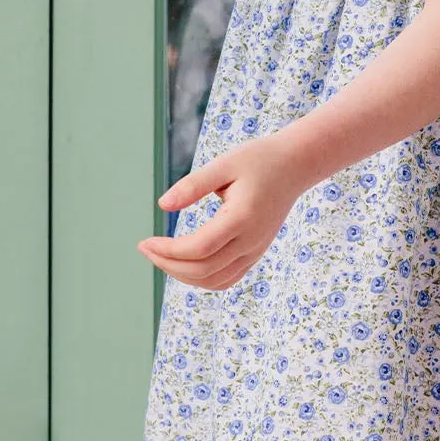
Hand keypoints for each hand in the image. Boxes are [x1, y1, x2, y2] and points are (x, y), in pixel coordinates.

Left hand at [136, 134, 304, 290]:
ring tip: (161, 256)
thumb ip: (193, 185)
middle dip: (168, 265)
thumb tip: (162, 206)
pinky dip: (202, 279)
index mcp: (241, 218)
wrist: (295, 166)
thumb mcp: (224, 163)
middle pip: (203, 270)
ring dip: (183, 276)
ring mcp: (255, 251)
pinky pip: (226, 279)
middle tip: (145, 248)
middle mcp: (250, 241)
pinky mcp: (256, 253)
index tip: (145, 241)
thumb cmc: (258, 159)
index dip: (167, 251)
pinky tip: (185, 263)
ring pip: (214, 281)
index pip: (198, 249)